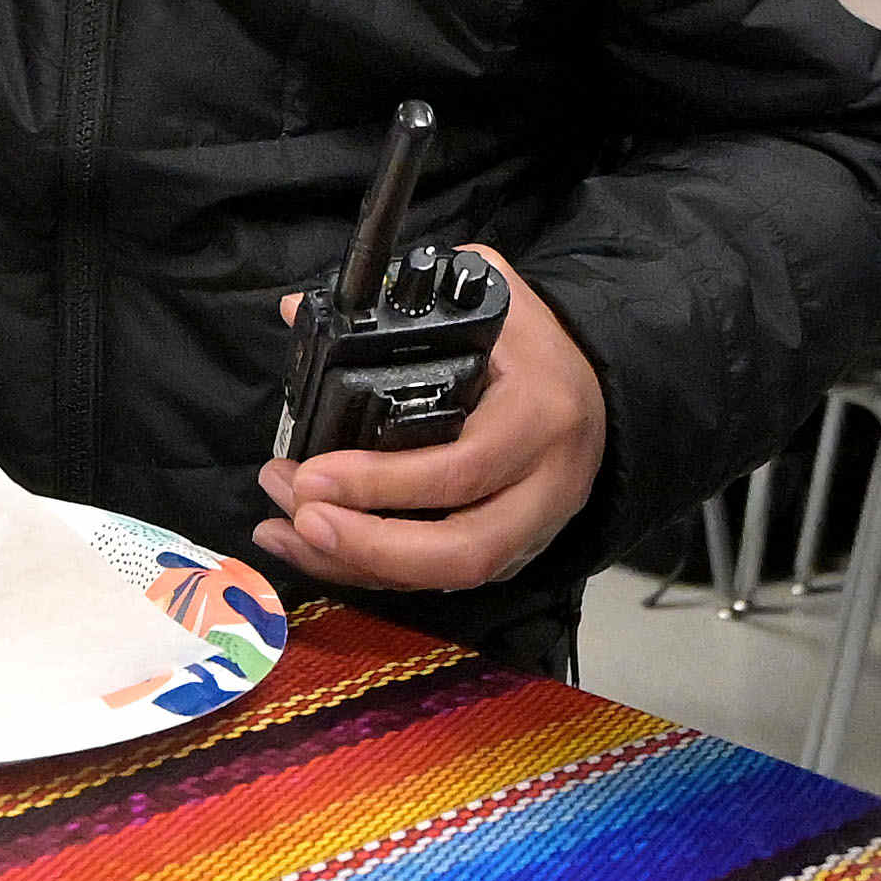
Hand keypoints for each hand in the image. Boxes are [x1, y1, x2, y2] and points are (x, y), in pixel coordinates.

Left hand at [254, 251, 603, 595]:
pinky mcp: (510, 555)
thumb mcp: (483, 300)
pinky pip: (436, 579)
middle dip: (369, 545)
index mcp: (538, 416)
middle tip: (299, 514)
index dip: (382, 483)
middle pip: (462, 550)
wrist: (596, 387)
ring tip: (283, 530)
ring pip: (448, 577)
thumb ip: (395, 302)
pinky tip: (308, 546)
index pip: (461, 469)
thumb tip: (291, 311)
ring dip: (356, 563)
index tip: (311, 474)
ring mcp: (531, 530)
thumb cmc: (529, 344)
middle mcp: (544, 486)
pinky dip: (368, 571)